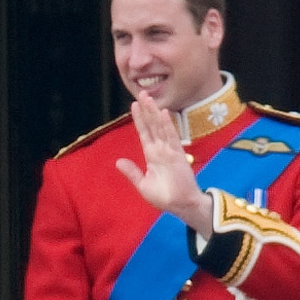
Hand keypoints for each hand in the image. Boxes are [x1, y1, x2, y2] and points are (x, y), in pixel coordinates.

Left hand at [114, 99, 214, 233]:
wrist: (180, 205)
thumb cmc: (164, 196)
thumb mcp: (143, 185)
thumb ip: (132, 172)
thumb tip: (118, 162)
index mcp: (151, 155)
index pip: (144, 133)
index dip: (139, 119)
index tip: (134, 105)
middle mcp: (160, 150)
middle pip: (152, 126)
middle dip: (146, 110)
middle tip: (142, 93)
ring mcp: (169, 151)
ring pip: (160, 127)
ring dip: (154, 113)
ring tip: (149, 98)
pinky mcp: (178, 155)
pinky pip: (172, 137)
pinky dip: (167, 125)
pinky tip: (163, 113)